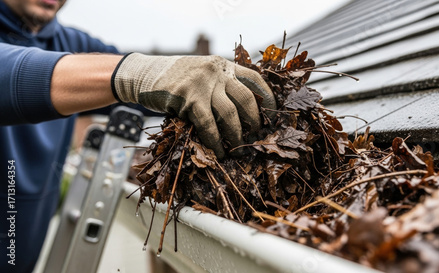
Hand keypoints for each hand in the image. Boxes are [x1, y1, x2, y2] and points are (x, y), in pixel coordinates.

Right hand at [112, 53, 275, 157]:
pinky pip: (207, 124)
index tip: (273, 113)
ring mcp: (202, 84)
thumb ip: (220, 84)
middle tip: (255, 135)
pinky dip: (215, 141)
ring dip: (236, 135)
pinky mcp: (187, 98)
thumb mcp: (202, 72)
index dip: (267, 97)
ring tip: (238, 148)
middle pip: (246, 98)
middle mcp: (216, 71)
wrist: (143, 74)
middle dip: (254, 121)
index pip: (254, 78)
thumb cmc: (175, 78)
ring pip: (229, 114)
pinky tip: (218, 151)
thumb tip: (242, 112)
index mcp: (223, 65)